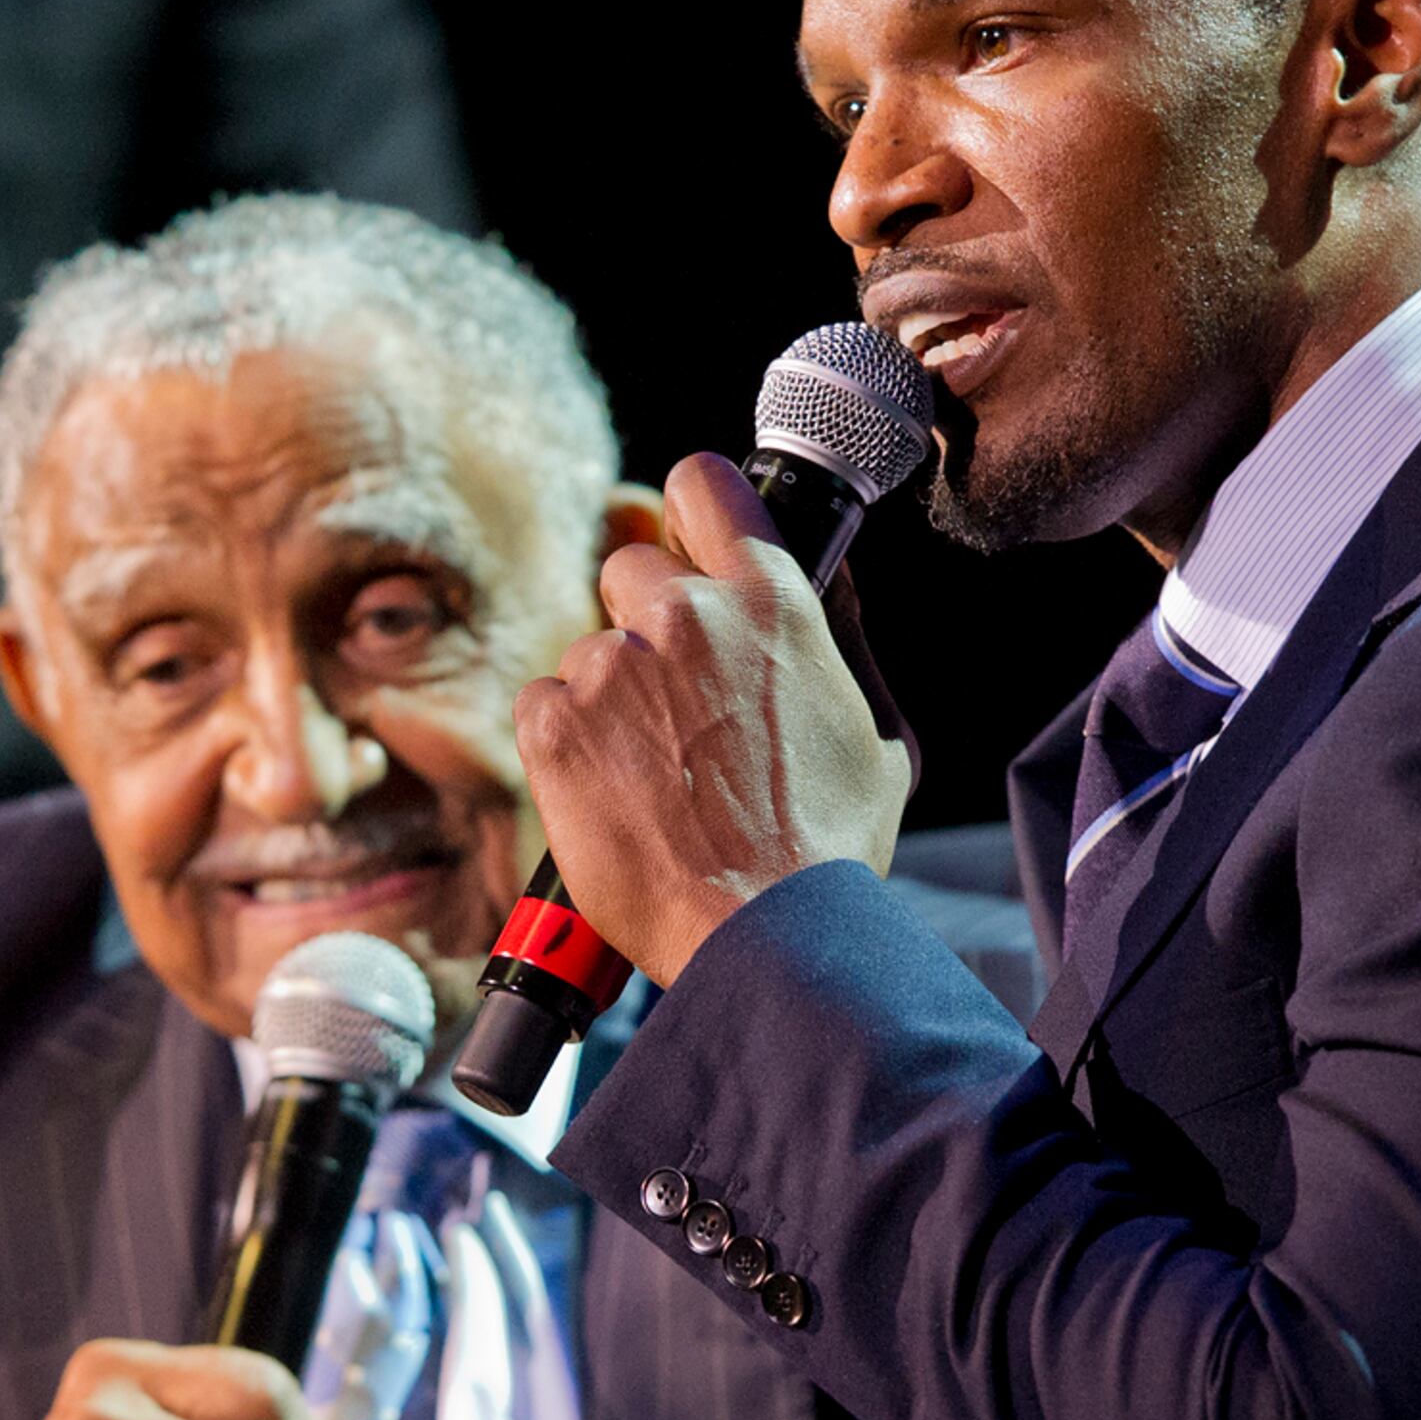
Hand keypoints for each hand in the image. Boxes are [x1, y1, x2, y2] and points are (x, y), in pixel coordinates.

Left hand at [514, 452, 915, 985]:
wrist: (762, 935)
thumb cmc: (828, 848)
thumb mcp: (879, 732)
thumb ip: (839, 638)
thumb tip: (832, 571)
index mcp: (769, 601)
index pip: (702, 484)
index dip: (688, 511)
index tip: (684, 543)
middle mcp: (685, 616)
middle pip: (629, 566)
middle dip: (643, 625)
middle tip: (675, 706)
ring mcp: (612, 668)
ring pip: (587, 651)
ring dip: (609, 701)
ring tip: (656, 779)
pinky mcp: (552, 725)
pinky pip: (541, 706)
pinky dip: (565, 748)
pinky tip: (615, 799)